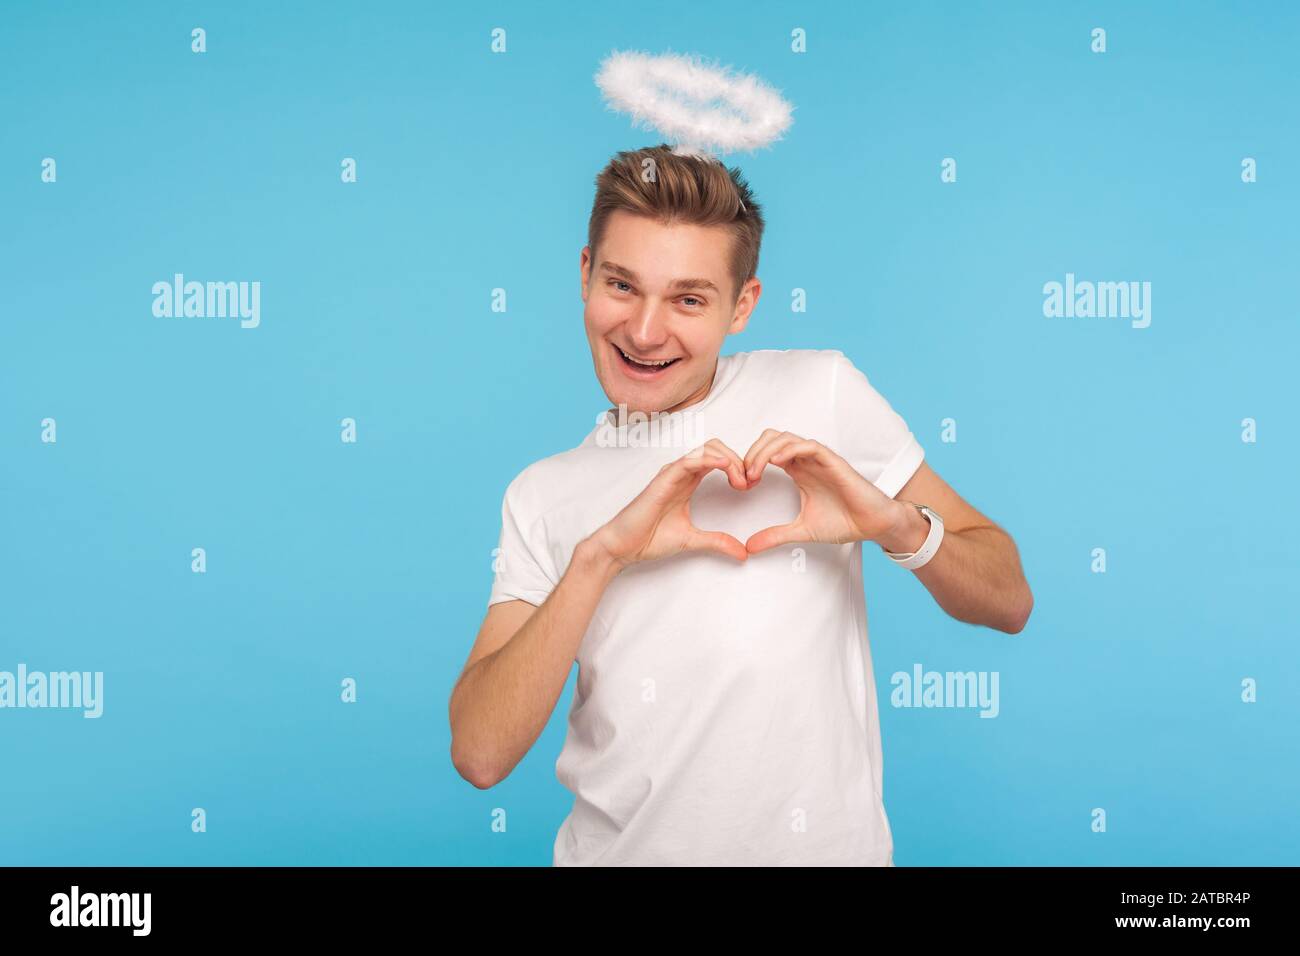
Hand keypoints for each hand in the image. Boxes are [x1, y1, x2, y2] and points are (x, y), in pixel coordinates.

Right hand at [587, 438, 750, 569]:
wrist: (622, 547)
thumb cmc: (648, 539)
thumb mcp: (693, 541)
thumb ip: (717, 542)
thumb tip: (743, 553)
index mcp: (688, 482)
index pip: (719, 460)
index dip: (739, 467)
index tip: (751, 486)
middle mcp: (681, 473)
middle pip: (716, 448)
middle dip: (738, 460)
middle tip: (750, 482)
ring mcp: (672, 474)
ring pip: (706, 449)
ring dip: (729, 459)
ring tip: (741, 479)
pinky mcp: (663, 479)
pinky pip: (688, 460)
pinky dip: (709, 459)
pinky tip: (724, 466)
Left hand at [741, 430, 907, 554]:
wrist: (873, 525)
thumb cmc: (844, 522)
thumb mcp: (801, 530)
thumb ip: (775, 535)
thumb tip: (749, 547)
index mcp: (798, 470)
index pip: (767, 452)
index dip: (750, 462)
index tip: (741, 484)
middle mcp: (806, 461)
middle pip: (772, 439)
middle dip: (753, 452)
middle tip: (743, 475)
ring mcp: (819, 459)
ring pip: (786, 438)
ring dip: (766, 450)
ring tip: (754, 470)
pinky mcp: (833, 461)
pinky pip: (809, 446)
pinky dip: (790, 449)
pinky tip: (776, 462)